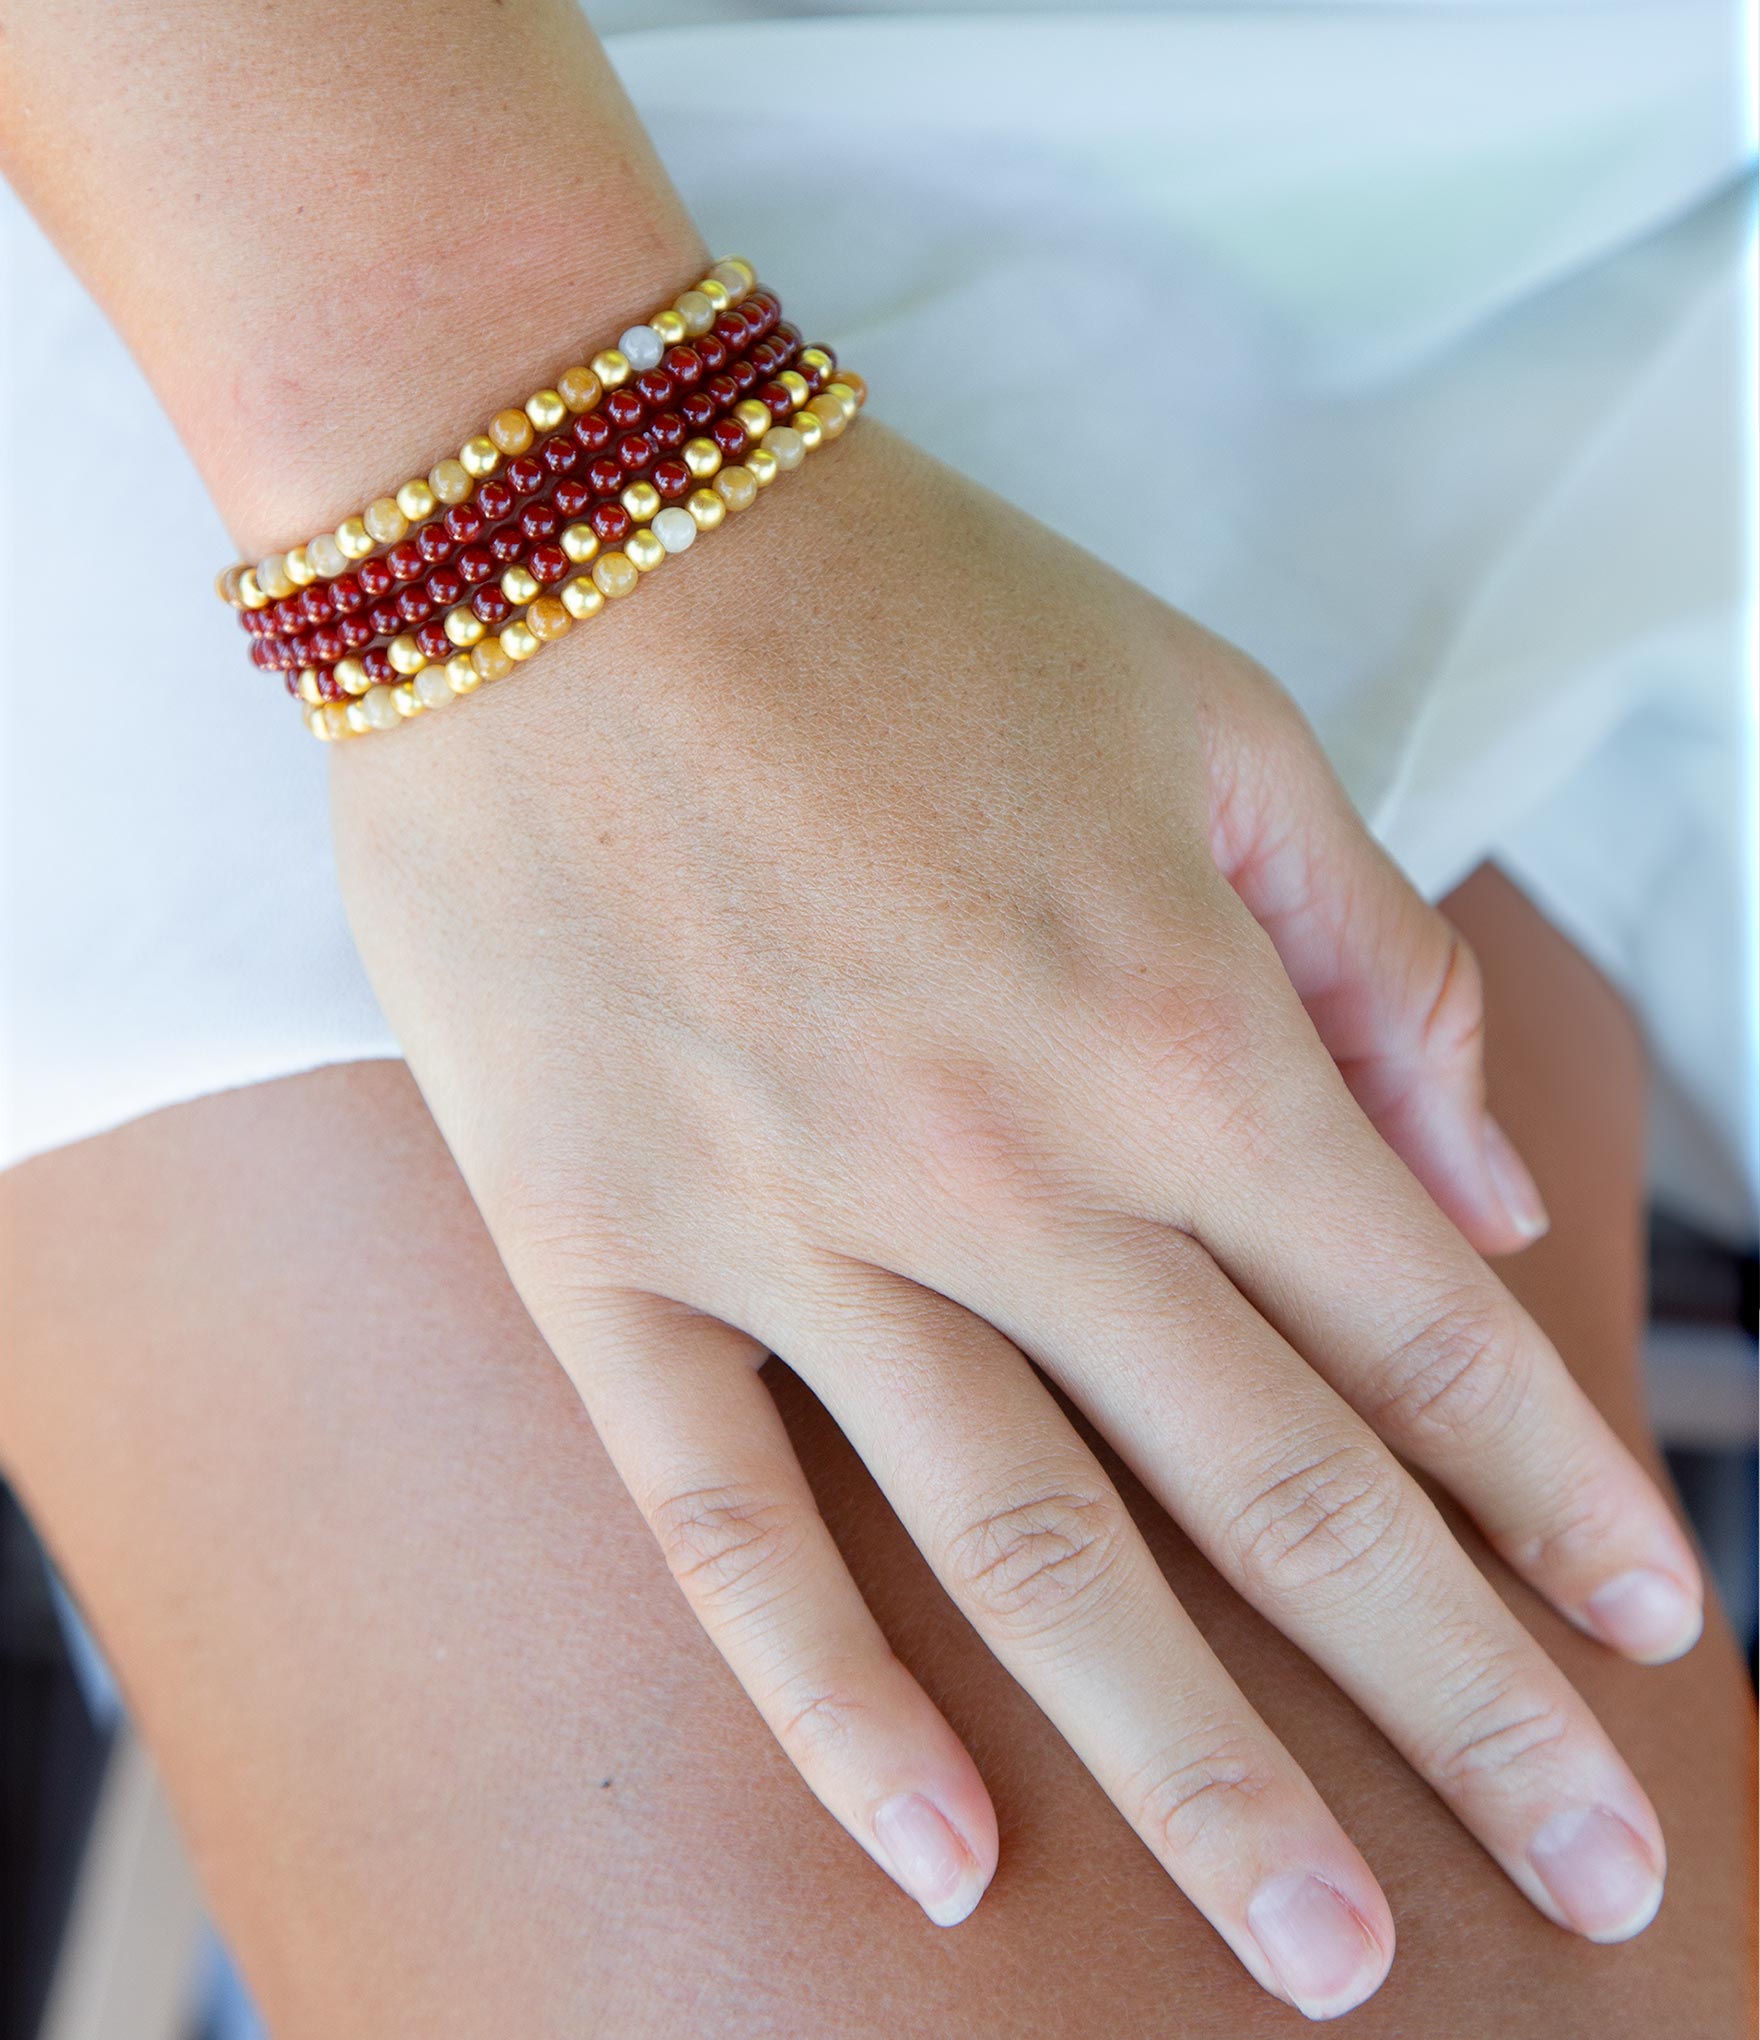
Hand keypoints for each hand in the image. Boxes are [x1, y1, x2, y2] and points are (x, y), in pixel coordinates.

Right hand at [331, 423, 1700, 2018]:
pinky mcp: (598, 1250)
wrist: (570, 530)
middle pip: (1278, 1493)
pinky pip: (724, 1521)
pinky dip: (838, 1702)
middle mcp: (1014, 1164)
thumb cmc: (908, 606)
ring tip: (1333, 1959)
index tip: (1657, 1634)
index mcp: (1181, 1026)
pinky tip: (950, 1852)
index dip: (1560, 1490)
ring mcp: (792, 1227)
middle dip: (1462, 1700)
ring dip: (1204, 1774)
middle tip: (1590, 1872)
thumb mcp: (1209, 721)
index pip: (1424, 1327)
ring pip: (1033, 1556)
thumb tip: (1487, 1188)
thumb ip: (1367, 962)